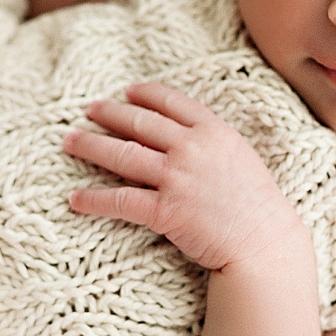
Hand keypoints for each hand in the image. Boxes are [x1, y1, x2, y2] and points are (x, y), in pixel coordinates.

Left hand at [64, 82, 305, 272]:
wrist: (265, 243)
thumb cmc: (257, 207)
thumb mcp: (241, 159)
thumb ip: (213, 143)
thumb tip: (184, 135)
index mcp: (214, 132)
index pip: (172, 102)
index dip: (145, 95)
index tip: (127, 92)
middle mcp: (193, 149)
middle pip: (140, 123)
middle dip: (109, 114)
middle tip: (89, 110)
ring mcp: (178, 178)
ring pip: (123, 155)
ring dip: (92, 146)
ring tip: (70, 141)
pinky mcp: (166, 211)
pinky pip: (120, 201)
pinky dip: (94, 200)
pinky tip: (76, 199)